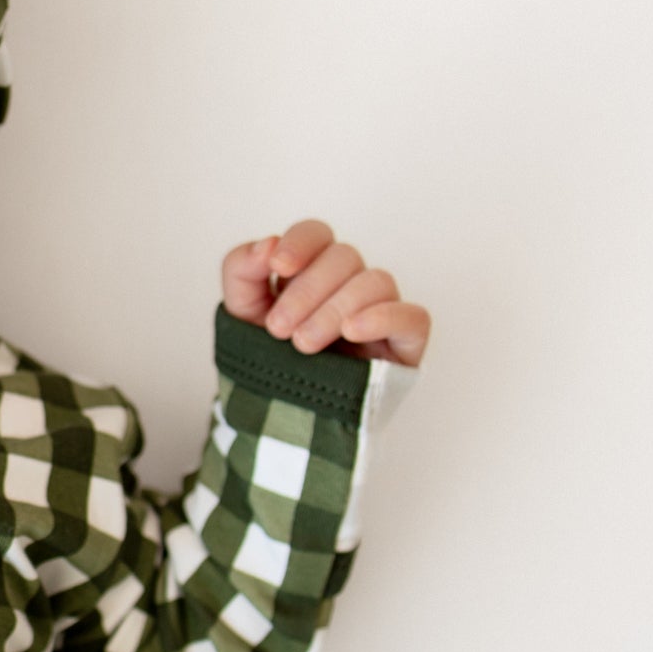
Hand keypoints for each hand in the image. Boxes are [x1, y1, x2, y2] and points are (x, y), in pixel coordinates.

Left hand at [221, 219, 429, 367]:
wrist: (280, 417)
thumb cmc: (267, 359)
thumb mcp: (240, 313)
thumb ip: (241, 270)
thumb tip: (267, 244)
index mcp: (312, 270)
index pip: (317, 234)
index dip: (301, 242)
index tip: (279, 267)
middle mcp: (349, 284)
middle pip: (344, 256)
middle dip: (307, 291)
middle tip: (279, 329)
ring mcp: (379, 312)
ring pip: (376, 281)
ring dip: (335, 309)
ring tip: (304, 344)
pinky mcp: (403, 344)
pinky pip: (412, 317)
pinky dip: (383, 317)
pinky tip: (352, 331)